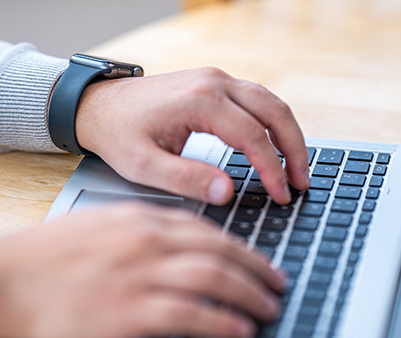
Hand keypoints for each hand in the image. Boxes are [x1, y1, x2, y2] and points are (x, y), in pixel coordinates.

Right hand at [0, 203, 285, 337]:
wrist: (2, 277)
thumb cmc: (45, 255)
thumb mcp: (100, 228)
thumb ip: (139, 235)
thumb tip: (174, 248)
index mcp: (139, 219)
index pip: (204, 230)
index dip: (239, 247)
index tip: (257, 261)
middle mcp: (145, 241)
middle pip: (218, 251)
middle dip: (255, 269)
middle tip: (276, 283)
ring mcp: (138, 274)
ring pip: (212, 278)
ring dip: (248, 295)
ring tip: (268, 308)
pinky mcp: (127, 310)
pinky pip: (190, 314)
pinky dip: (221, 322)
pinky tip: (239, 330)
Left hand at [75, 67, 309, 205]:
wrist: (97, 106)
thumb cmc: (118, 133)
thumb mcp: (143, 164)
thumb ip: (186, 178)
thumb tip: (227, 192)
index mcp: (200, 101)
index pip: (253, 136)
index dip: (272, 169)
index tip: (282, 194)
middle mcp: (213, 83)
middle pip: (274, 111)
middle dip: (294, 149)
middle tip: (302, 182)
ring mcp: (214, 80)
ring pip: (269, 102)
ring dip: (287, 133)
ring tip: (295, 167)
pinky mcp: (212, 84)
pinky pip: (254, 100)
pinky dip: (271, 122)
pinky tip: (273, 144)